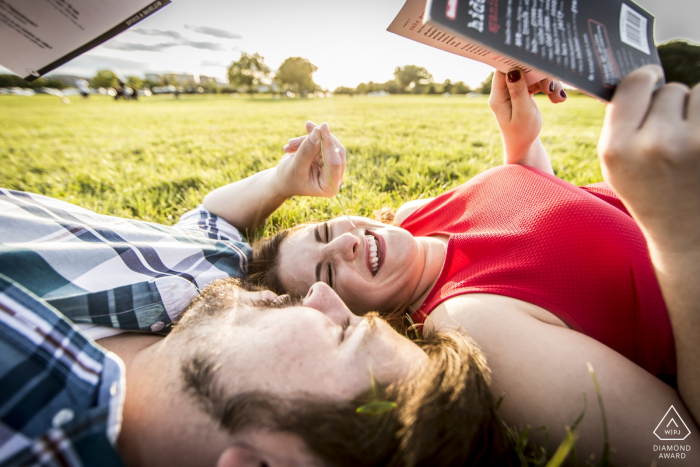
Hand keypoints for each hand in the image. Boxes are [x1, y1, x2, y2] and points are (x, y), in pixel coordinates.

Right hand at [275, 121, 345, 197]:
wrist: (282, 180)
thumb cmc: (287, 178)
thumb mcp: (295, 166)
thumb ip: (307, 151)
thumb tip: (317, 132)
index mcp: (329, 186)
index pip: (335, 163)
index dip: (329, 144)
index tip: (322, 128)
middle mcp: (335, 176)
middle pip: (335, 151)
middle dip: (320, 138)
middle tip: (309, 125)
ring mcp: (332, 166)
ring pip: (327, 144)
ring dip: (308, 140)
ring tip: (290, 143)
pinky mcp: (326, 156)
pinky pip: (321, 141)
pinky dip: (307, 140)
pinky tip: (292, 144)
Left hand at [489, 68, 561, 172]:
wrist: (525, 144)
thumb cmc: (523, 132)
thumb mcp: (523, 113)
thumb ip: (518, 91)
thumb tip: (513, 70)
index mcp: (498, 96)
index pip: (503, 69)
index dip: (518, 61)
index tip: (535, 61)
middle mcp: (503, 91)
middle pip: (521, 69)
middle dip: (539, 75)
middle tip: (550, 88)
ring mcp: (513, 90)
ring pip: (532, 74)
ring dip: (548, 82)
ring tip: (557, 97)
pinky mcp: (523, 91)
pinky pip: (536, 82)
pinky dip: (548, 87)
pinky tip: (557, 98)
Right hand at [597, 65, 699, 253]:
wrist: (690, 238)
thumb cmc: (651, 194)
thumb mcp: (616, 165)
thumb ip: (622, 120)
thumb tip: (644, 72)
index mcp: (617, 148)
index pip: (635, 83)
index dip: (646, 78)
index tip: (652, 79)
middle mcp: (654, 144)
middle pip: (672, 89)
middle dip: (674, 107)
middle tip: (672, 141)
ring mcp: (695, 145)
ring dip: (699, 111)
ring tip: (693, 145)